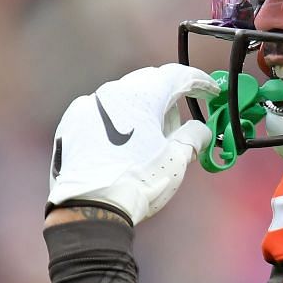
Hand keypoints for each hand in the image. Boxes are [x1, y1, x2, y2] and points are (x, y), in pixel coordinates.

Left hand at [48, 64, 216, 224]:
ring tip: (151, 140)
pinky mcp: (71, 124)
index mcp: (141, 96)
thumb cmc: (137, 182)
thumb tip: (201, 130)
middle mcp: (110, 94)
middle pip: (148, 83)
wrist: (91, 207)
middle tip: (182, 121)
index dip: (199, 82)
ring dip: (142, 110)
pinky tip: (124, 144)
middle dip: (170, 97)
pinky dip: (118, 121)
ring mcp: (86, 107)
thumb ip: (194, 136)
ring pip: (123, 97)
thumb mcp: (177, 158)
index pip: (176, 76)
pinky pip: (101, 113)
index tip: (211, 91)